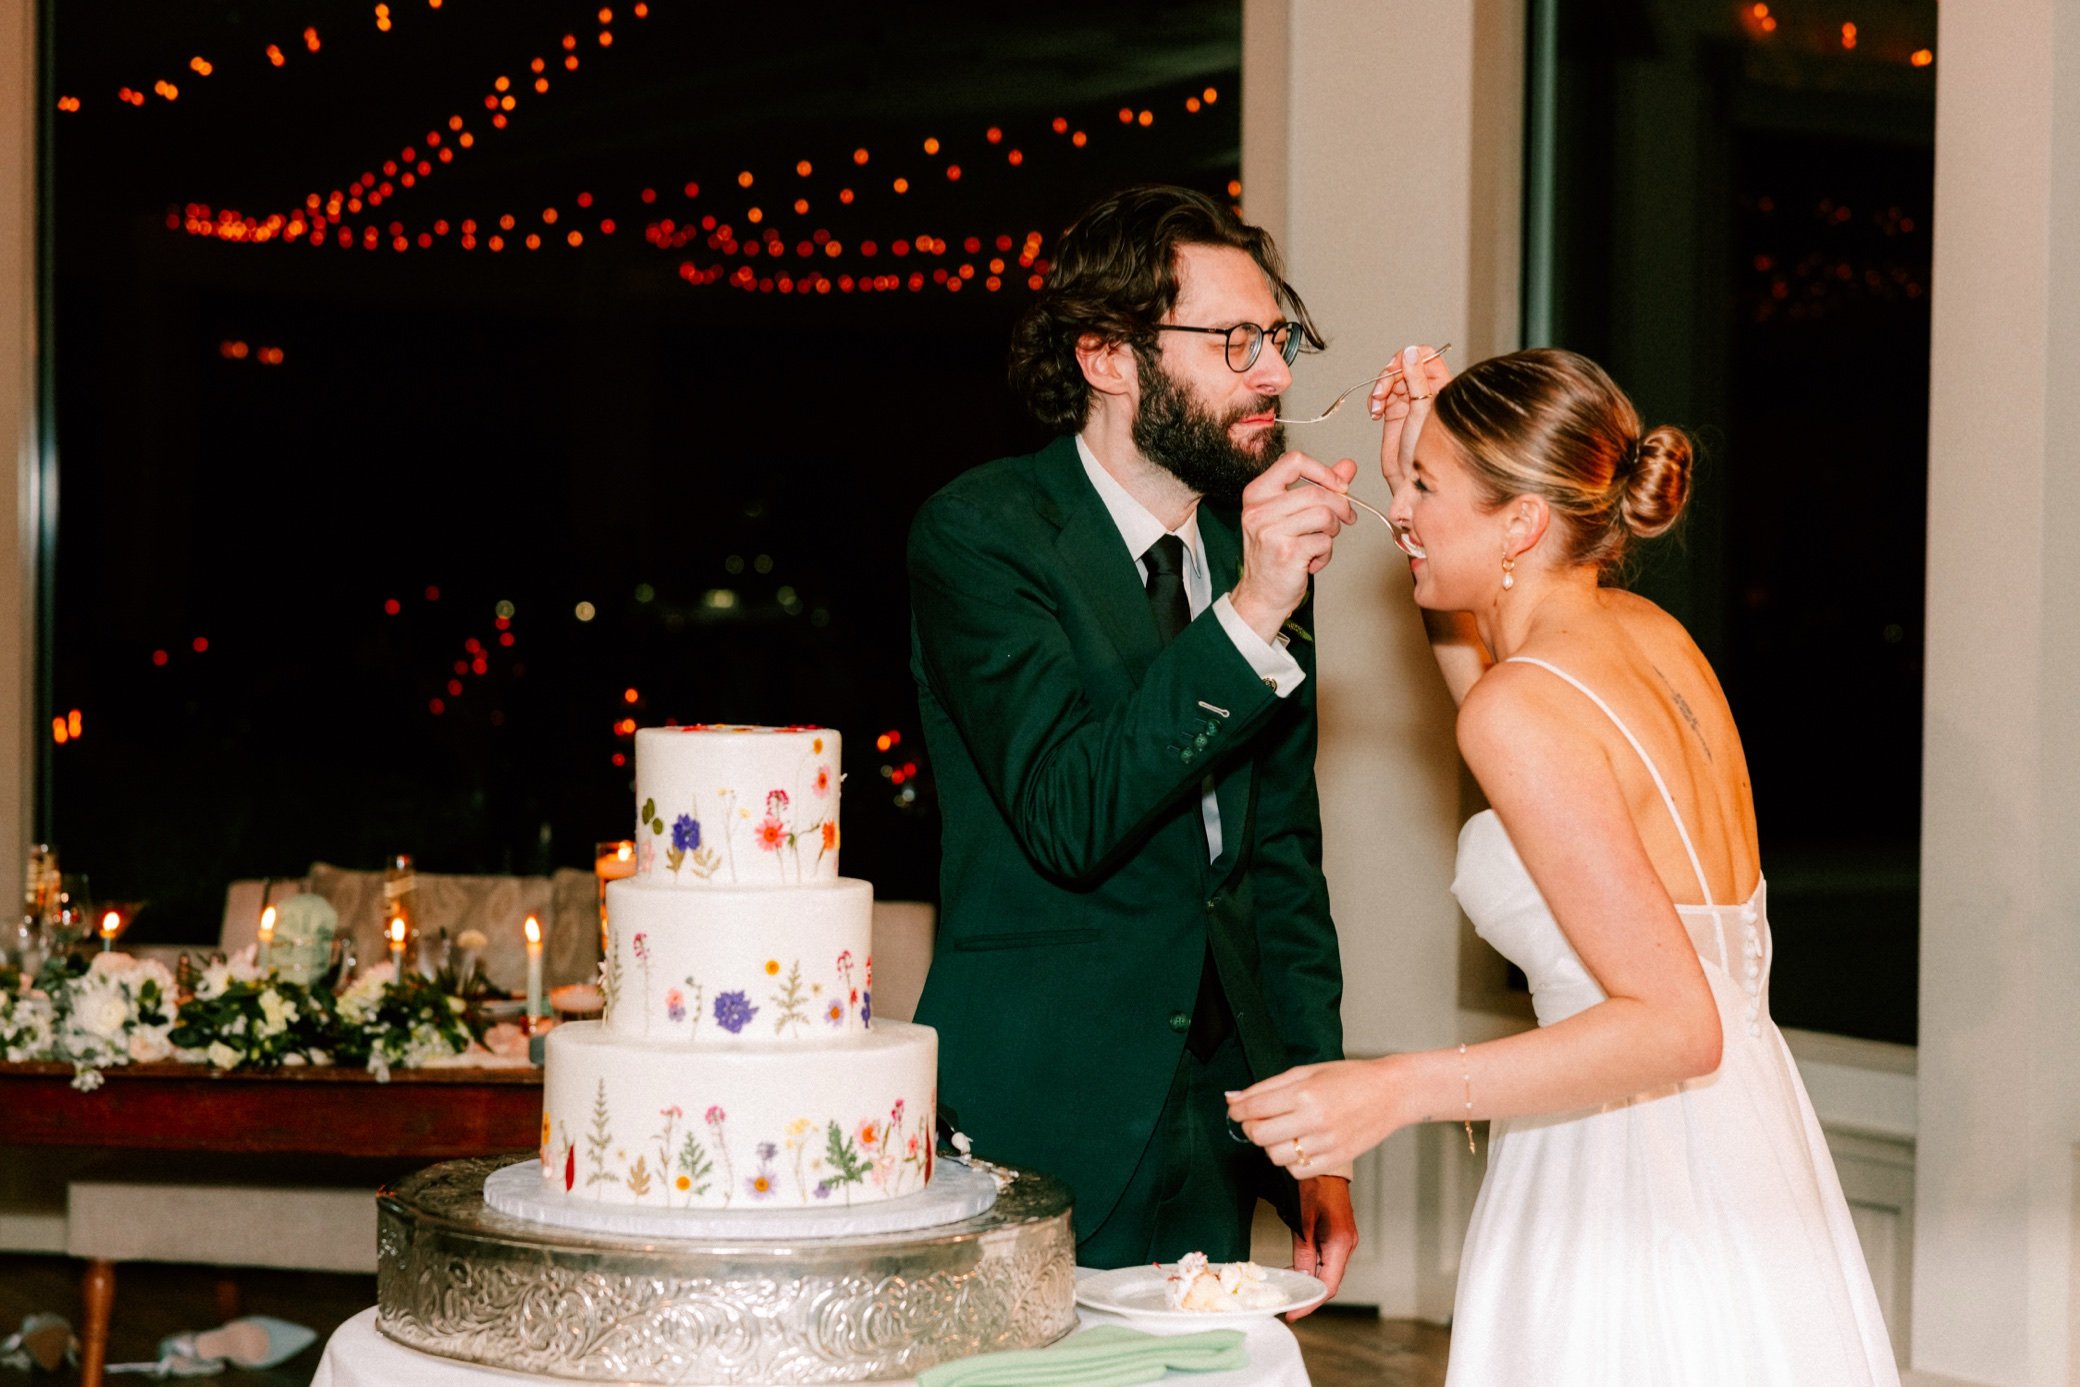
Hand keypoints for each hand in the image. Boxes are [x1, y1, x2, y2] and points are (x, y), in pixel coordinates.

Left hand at [1226, 1056, 1405, 1174]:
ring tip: (1284, 1132)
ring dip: (1271, 1146)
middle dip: (1251, 1128)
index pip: (1253, 1108)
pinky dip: (1291, 1162)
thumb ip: (1267, 1087)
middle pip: (1259, 1136)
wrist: (1391, 1092)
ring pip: (1275, 1157)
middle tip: (1259, 1120)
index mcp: (1304, 1092)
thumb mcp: (1306, 1072)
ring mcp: (1326, 1143)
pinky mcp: (1337, 1160)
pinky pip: (1297, 1172)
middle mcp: (1314, 1119)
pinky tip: (1300, 1146)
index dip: (1237, 1110)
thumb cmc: (1351, 1078)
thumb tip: (1233, 1097)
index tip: (1236, 1110)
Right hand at [1231, 451, 1359, 642]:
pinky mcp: (1286, 553)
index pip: (1294, 461)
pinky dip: (1326, 553)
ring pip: (1324, 515)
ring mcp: (1270, 532)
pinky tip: (1313, 561)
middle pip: (1316, 492)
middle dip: (1340, 506)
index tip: (1339, 486)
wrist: (1261, 595)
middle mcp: (1258, 510)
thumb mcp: (1291, 514)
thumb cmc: (1275, 553)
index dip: (1323, 471)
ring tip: (1322, 542)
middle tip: (1345, 519)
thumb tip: (1348, 465)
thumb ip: (1319, 486)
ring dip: (1332, 531)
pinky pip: (1323, 542)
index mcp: (1257, 493)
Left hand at [1285, 1175, 1356, 1321]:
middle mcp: (1346, 1245)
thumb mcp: (1302, 1221)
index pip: (1328, 1286)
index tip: (1293, 1313)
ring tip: (1287, 1286)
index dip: (1310, 1302)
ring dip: (1309, 1281)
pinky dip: (1312, 1268)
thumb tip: (1298, 1278)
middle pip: (1329, 1281)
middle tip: (1286, 1302)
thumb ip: (1303, 1252)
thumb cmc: (1314, 1185)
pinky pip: (1327, 1259)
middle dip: (1308, 1294)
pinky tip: (1295, 1268)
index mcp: (1340, 1244)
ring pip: (1327, 1271)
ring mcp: (1345, 1240)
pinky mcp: (1339, 1235)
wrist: (1325, 1163)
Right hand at [1370, 343, 1453, 497]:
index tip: (1398, 370)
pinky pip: (1381, 395)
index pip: (1426, 356)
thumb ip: (1416, 380)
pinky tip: (1375, 412)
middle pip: (1403, 365)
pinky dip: (1374, 400)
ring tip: (1377, 406)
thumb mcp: (1422, 410)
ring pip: (1390, 379)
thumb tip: (1411, 353)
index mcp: (1440, 386)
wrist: (1411, 478)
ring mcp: (1408, 401)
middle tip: (1382, 392)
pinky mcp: (1393, 412)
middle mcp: (1425, 391)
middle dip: (1389, 376)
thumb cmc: (1427, 452)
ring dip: (1379, 389)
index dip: (1409, 358)